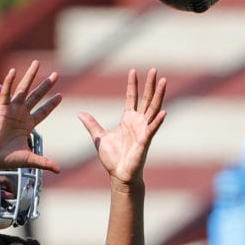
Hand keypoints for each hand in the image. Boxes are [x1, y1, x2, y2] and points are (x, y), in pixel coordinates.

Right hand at [0, 61, 62, 172]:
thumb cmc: (7, 158)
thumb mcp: (30, 159)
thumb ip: (44, 162)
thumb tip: (59, 170)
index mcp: (28, 124)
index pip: (43, 111)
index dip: (52, 104)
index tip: (61, 95)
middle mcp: (21, 114)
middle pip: (37, 96)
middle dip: (46, 85)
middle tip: (56, 74)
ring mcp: (12, 110)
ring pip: (23, 89)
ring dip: (30, 76)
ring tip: (38, 64)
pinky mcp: (1, 108)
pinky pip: (6, 92)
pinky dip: (9, 82)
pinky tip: (13, 71)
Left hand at [78, 68, 166, 186]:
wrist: (119, 175)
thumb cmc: (113, 158)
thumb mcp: (99, 137)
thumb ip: (91, 124)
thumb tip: (80, 113)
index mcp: (128, 120)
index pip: (132, 98)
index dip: (132, 85)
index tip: (133, 71)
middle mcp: (138, 123)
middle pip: (146, 99)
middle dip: (150, 84)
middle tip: (154, 69)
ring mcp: (143, 130)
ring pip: (153, 109)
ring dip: (158, 95)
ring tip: (164, 82)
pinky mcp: (145, 141)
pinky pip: (153, 129)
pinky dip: (158, 121)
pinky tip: (163, 111)